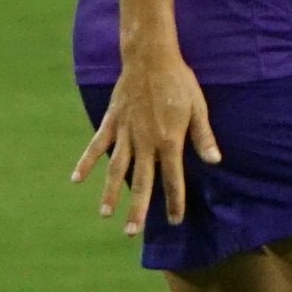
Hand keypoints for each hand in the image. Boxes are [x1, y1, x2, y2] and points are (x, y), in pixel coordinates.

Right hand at [82, 46, 217, 230]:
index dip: (174, 201)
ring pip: (116, 169)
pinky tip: (76, 180)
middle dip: (137, 209)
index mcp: (169, 141)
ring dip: (109, 193)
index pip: (172, 179)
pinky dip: (85, 162)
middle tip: (132, 233)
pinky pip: (96, 145)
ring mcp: (126, 133)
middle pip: (141, 181)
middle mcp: (145, 142)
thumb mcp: (198, 108)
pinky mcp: (112, 122)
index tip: (174, 220)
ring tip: (105, 215)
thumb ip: (203, 136)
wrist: (150, 58)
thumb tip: (215, 161)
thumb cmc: (179, 82)